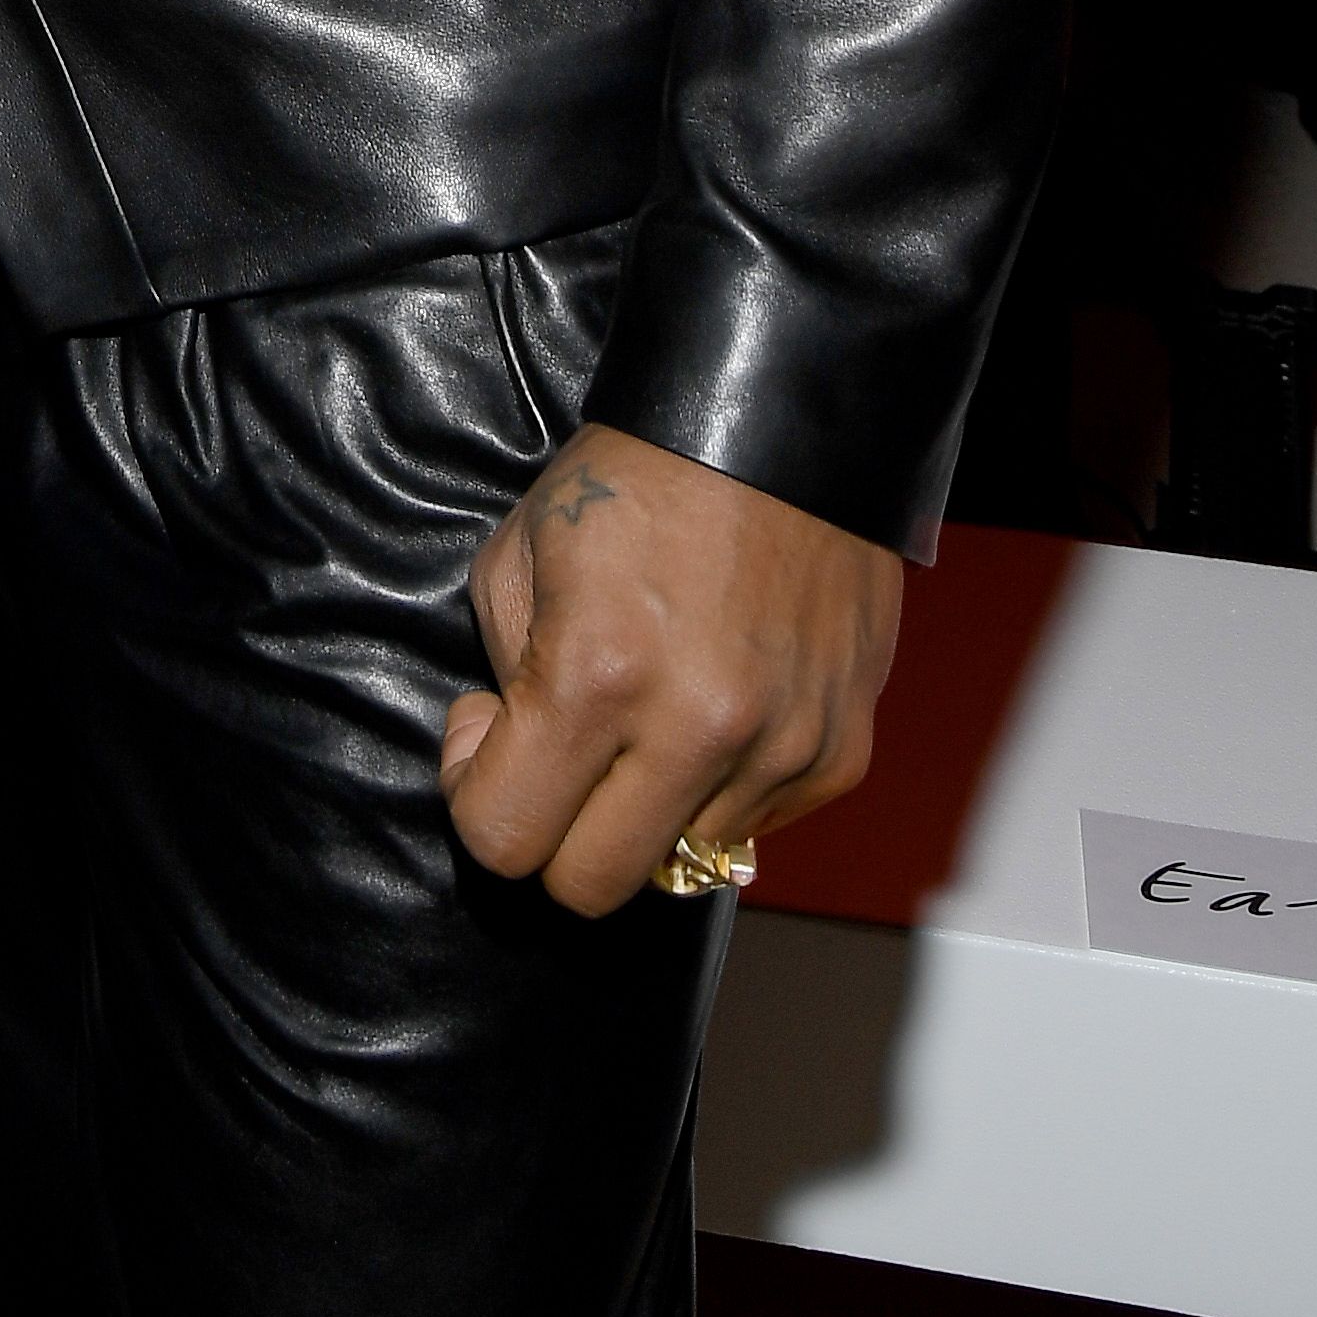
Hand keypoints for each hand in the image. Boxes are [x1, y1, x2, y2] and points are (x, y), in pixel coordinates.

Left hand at [439, 425, 901, 915]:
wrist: (779, 427)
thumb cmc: (641, 476)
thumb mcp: (522, 549)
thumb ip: (506, 670)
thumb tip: (513, 750)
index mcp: (598, 677)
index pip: (507, 841)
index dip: (476, 798)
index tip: (486, 737)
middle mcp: (695, 731)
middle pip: (592, 888)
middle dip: (554, 834)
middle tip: (557, 754)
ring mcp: (779, 752)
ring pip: (678, 862)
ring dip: (646, 808)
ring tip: (646, 710)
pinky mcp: (840, 755)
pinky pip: (757, 827)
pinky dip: (720, 789)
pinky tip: (711, 704)